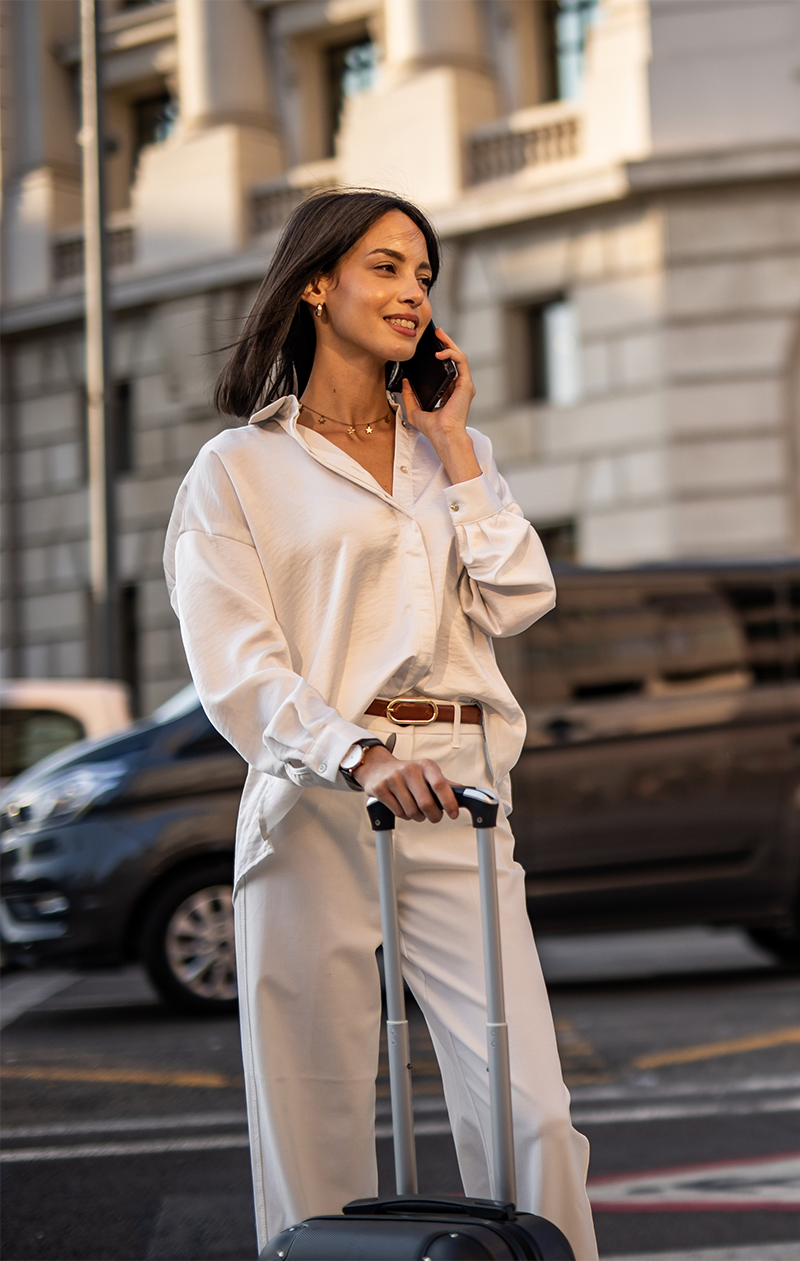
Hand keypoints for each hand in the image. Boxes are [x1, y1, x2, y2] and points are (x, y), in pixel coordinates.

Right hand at [353, 745, 459, 822]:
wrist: (378, 767)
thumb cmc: (407, 772)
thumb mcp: (427, 772)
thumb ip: (444, 783)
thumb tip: (464, 794)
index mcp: (425, 766)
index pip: (440, 785)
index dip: (449, 802)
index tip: (453, 814)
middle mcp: (409, 770)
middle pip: (426, 803)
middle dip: (433, 815)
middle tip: (434, 816)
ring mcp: (393, 779)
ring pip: (412, 811)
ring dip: (418, 817)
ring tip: (417, 811)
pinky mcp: (380, 788)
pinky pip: (398, 812)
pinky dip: (404, 816)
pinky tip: (404, 808)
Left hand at [401, 328, 480, 484]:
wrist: (443, 436)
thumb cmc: (433, 429)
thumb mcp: (415, 410)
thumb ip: (409, 396)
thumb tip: (405, 382)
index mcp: (449, 391)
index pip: (446, 367)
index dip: (440, 354)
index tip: (430, 345)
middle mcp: (458, 386)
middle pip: (454, 358)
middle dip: (446, 343)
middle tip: (437, 332)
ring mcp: (464, 385)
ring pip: (460, 356)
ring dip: (450, 343)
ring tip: (440, 335)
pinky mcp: (466, 384)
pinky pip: (461, 362)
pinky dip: (451, 353)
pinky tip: (440, 352)